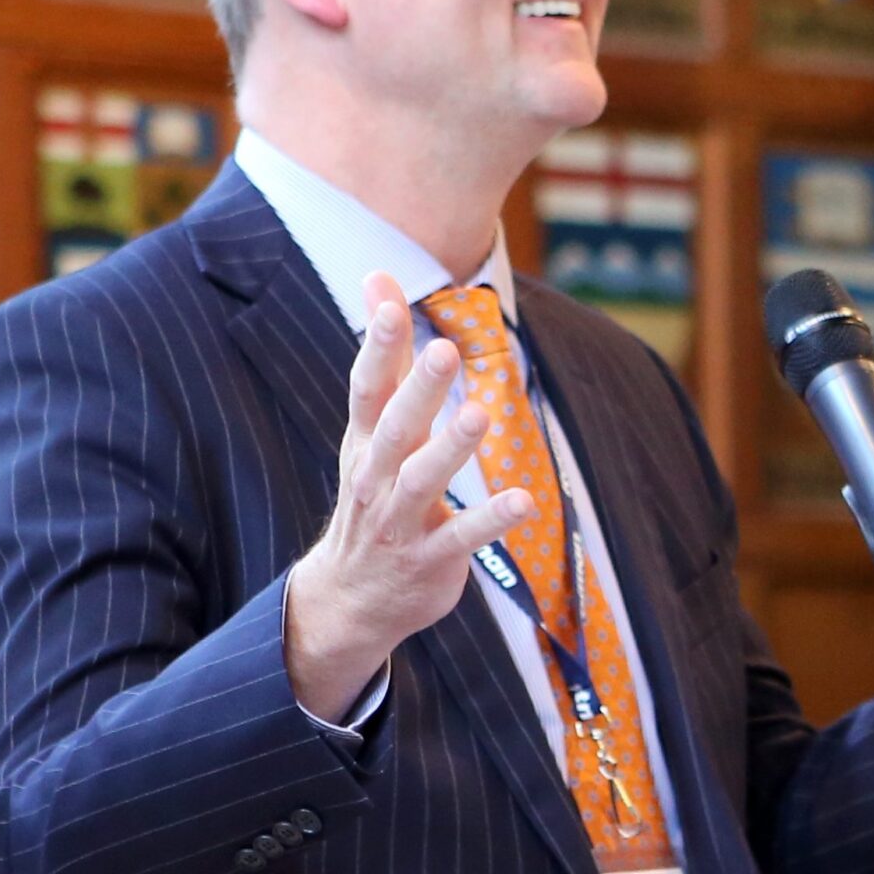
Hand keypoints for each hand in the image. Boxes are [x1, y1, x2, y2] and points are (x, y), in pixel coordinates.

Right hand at [284, 273, 532, 718]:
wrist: (350, 597)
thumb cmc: (372, 495)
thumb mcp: (369, 427)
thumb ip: (384, 355)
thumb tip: (376, 277)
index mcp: (364, 440)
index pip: (367, 387)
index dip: (378, 346)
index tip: (393, 306)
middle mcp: (376, 476)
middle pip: (397, 427)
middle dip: (418, 390)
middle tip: (444, 350)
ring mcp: (400, 520)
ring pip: (423, 479)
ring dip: (452, 448)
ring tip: (480, 415)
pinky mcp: (430, 558)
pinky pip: (461, 537)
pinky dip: (490, 520)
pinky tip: (523, 502)